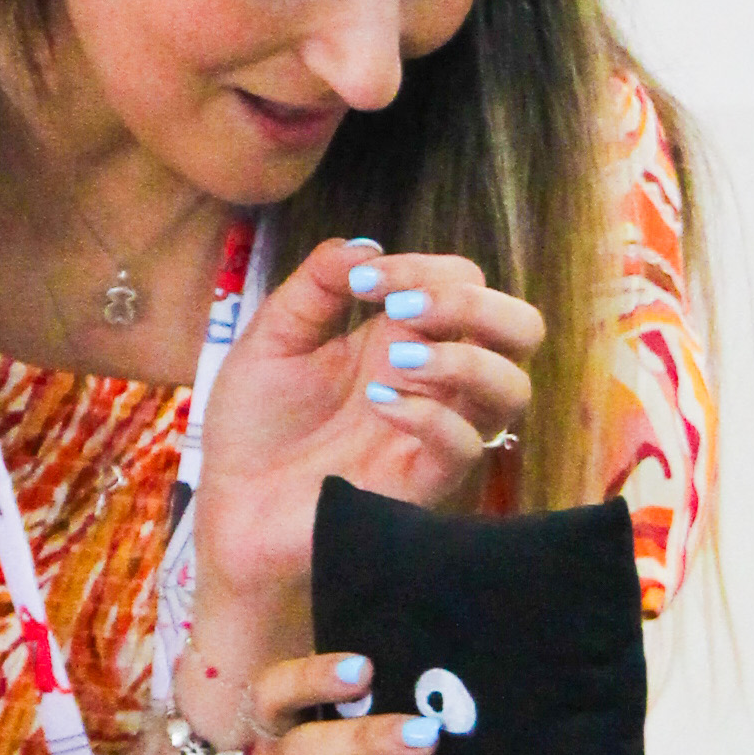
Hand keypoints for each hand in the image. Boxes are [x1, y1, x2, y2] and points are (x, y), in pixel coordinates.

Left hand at [189, 237, 547, 635]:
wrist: (233, 510)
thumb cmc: (254, 427)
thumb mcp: (272, 337)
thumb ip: (317, 284)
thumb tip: (370, 245)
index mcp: (403, 336)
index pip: (464, 281)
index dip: (427, 267)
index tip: (364, 281)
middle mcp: (433, 380)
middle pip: (520, 328)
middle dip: (474, 304)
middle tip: (405, 310)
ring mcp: (434, 432)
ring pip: (514, 389)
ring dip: (464, 359)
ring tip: (396, 361)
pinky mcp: (423, 482)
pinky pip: (468, 446)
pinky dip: (430, 415)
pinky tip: (379, 406)